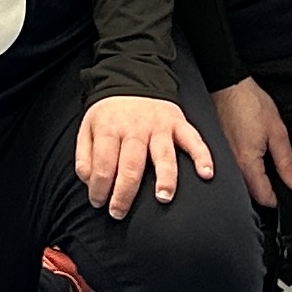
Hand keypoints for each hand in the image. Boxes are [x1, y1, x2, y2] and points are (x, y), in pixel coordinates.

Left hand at [76, 93, 215, 218]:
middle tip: (119, 213)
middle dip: (125, 193)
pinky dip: (202, 156)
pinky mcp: (178, 123)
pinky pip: (193, 140)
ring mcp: (159, 126)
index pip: (103, 164)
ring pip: (163, 154)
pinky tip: (206, 174)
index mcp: (110, 129)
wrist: (133, 77)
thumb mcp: (88, 128)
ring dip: (165, 177)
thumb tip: (90, 183)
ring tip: (163, 198)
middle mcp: (135, 128)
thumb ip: (85, 155)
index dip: (100, 188)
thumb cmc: (111, 114)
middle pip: (131, 164)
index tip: (99, 203)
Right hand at [209, 77, 291, 208]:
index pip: (264, 198)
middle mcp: (231, 166)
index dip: (279, 200)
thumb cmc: (251, 104)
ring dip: (256, 181)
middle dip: (267, 192)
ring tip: (267, 166)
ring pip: (242, 184)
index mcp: (247, 163)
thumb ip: (287, 163)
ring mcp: (223, 160)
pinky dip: (245, 171)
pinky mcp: (219, 152)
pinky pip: (233, 171)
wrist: (227, 85)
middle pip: (251, 194)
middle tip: (280, 177)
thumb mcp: (277, 132)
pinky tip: (253, 157)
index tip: (289, 191)